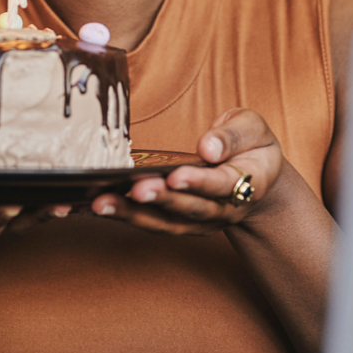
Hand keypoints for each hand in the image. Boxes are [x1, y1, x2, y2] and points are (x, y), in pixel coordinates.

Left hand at [90, 108, 284, 234]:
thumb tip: (207, 147)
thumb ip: (233, 135)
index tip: (176, 175)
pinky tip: (95, 208)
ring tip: (102, 203)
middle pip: (189, 209)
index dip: (198, 183)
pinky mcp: (178, 222)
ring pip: (164, 222)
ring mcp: (199, 221)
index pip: (221, 186)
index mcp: (246, 185)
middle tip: (134, 188)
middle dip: (160, 200)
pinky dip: (124, 217)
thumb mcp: (253, 129)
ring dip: (133, 214)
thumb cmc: (252, 146)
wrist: (257, 176)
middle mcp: (221, 210)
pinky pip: (150, 223)